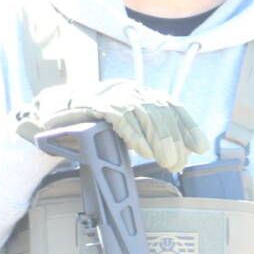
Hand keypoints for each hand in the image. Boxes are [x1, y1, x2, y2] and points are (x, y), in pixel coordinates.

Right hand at [22, 79, 206, 172]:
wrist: (51, 113)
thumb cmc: (90, 124)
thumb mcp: (123, 127)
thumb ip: (146, 134)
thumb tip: (176, 155)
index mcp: (138, 93)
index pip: (171, 105)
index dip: (188, 126)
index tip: (201, 147)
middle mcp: (128, 89)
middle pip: (161, 111)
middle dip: (175, 139)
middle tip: (179, 163)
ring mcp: (111, 93)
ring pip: (145, 113)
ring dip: (159, 140)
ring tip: (166, 161)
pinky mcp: (95, 103)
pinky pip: (121, 117)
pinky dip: (135, 135)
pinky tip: (143, 152)